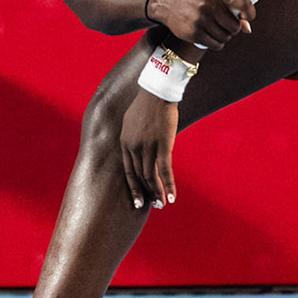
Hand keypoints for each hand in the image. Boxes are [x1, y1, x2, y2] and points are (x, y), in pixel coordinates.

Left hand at [120, 92, 179, 208]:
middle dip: (147, 193)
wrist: (157, 91)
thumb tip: (137, 148)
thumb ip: (132, 138)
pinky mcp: (162, 145)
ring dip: (157, 193)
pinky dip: (168, 185)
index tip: (138, 202)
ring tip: (163, 204)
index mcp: (125, 143)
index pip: (128, 172)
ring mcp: (147, 147)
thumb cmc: (147, 104)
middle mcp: (133, 147)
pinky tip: (172, 197)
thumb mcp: (131, 121)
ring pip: (151, 177)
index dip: (134, 188)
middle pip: (139, 177)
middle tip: (155, 206)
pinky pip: (164, 170)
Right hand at [149, 0, 255, 49]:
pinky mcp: (194, 33)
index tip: (248, 18)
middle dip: (233, 28)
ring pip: (226, 38)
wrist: (167, 3)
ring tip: (214, 29)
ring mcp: (201, 20)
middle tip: (224, 24)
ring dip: (224, 36)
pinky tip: (209, 35)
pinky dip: (216, 43)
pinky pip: (215, 45)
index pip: (244, 3)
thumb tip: (248, 29)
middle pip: (235, 27)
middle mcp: (209, 5)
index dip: (250, 13)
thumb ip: (232, 7)